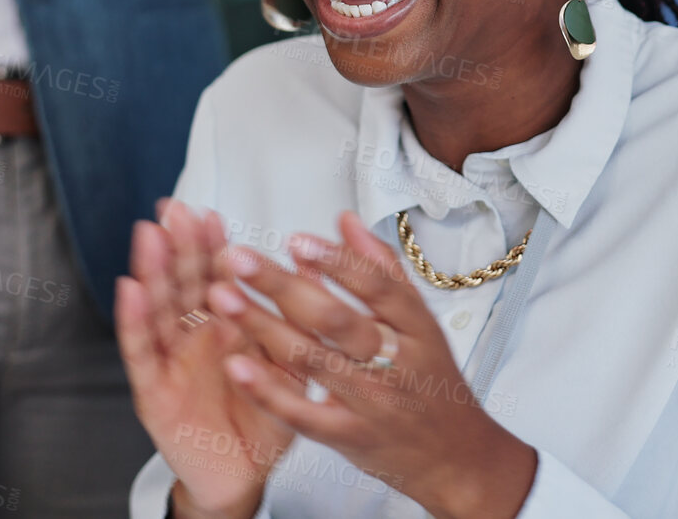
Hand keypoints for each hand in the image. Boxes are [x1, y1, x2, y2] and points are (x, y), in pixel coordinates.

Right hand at [116, 201, 294, 517]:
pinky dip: (134, 320)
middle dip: (178, 245)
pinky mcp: (153, 391)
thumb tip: (312, 266)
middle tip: (176, 211)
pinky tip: (131, 290)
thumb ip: (296, 317)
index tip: (211, 214)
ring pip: (157, 309)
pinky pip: (141, 353)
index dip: (210, 245)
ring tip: (151, 235)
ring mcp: (170, 362)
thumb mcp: (288, 364)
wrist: (245, 476)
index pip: (214, 276)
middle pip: (181, 284)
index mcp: (225, 326)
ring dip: (152, 270)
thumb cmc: (262, 420)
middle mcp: (193, 338)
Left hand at [205, 212, 537, 518]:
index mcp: (417, 328)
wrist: (453, 456)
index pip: (378, 287)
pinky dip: (268, 389)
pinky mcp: (348, 436)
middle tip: (239, 259)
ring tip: (224, 298)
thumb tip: (346, 221)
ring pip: (312, 361)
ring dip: (263, 327)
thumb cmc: (432, 382)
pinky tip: (237, 364)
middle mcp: (395, 363)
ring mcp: (371, 403)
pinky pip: (302, 413)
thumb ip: (382, 270)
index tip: (297, 240)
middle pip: (337, 321)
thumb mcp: (422, 322)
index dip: (337, 263)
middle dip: (283, 286)